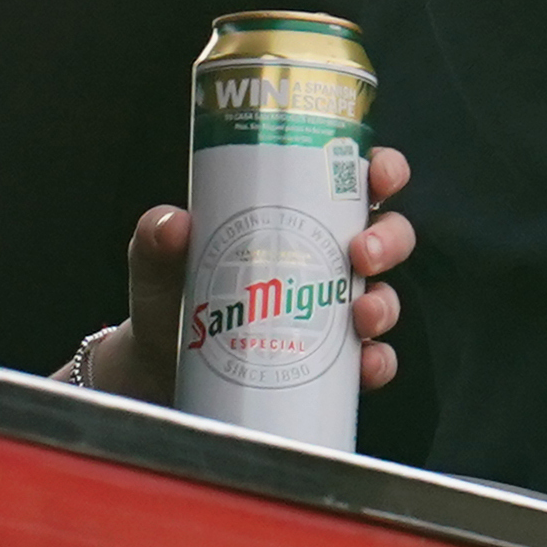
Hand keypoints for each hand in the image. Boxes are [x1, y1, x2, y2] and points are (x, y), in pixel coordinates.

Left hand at [83, 146, 417, 401]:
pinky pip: (374, 359)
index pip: (356, 182)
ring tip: (361, 314)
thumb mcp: (159, 263)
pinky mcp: (331, 363)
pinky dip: (378, 361)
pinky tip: (364, 364)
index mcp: (301, 217)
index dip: (383, 170)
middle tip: (362, 251)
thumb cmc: (170, 301)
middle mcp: (328, 260)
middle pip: (387, 236)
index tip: (380, 174)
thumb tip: (175, 223)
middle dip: (389, 239)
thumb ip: (157, 238)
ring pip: (386, 297)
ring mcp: (334, 314)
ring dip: (385, 302)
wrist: (159, 375)